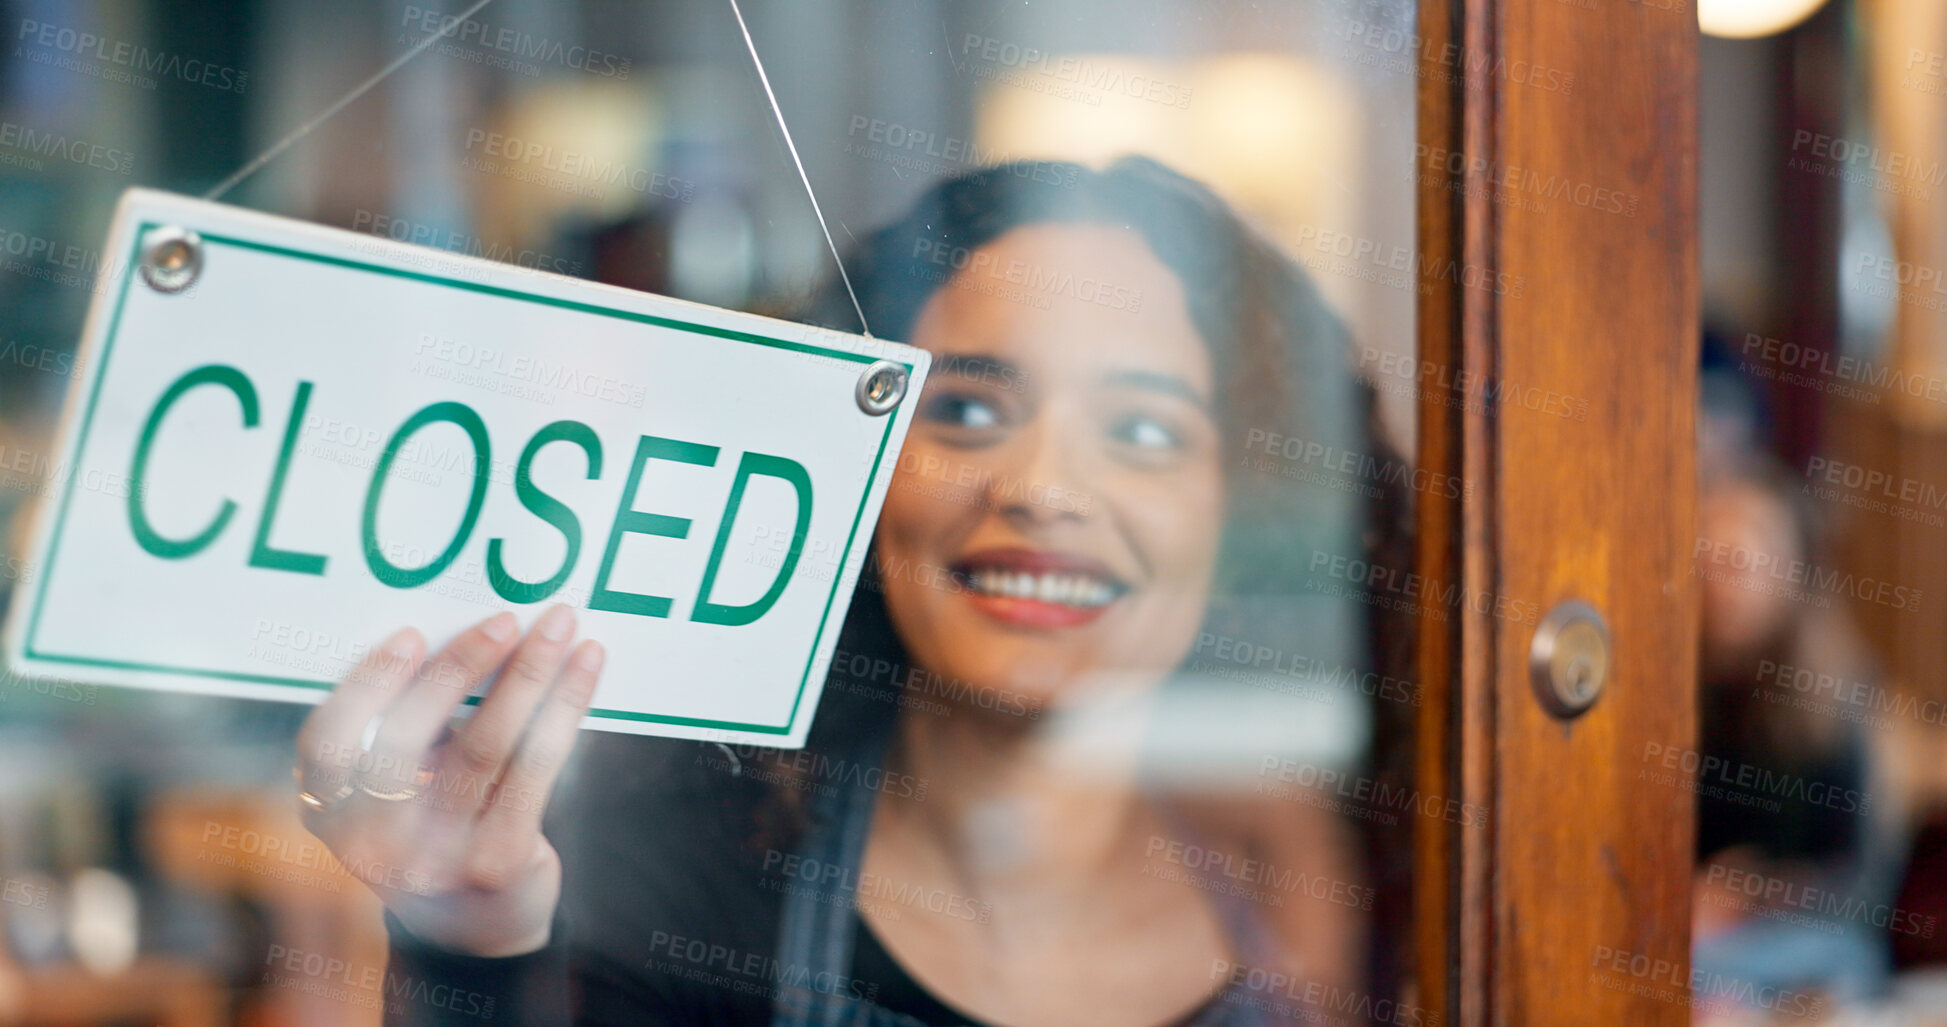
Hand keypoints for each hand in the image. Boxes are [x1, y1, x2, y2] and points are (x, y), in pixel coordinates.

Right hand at [293, 605, 603, 956]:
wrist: (480, 931)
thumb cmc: (439, 832)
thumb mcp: (399, 793)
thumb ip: (407, 730)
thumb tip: (465, 634)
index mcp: (333, 816)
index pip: (325, 745)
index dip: (367, 685)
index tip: (412, 634)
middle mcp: (372, 843)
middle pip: (410, 738)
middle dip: (461, 665)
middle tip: (505, 619)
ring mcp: (436, 858)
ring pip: (484, 745)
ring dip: (529, 674)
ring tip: (559, 626)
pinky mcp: (498, 862)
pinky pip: (536, 766)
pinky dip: (565, 706)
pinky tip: (586, 666)